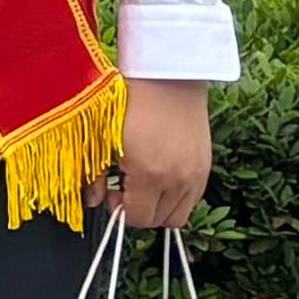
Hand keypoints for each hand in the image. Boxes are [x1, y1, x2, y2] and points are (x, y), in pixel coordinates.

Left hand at [105, 76, 214, 236]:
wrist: (166, 77)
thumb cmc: (128, 102)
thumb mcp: (102, 139)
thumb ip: (94, 176)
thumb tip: (92, 202)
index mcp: (148, 174)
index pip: (137, 218)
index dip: (120, 212)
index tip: (111, 194)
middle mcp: (177, 180)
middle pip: (158, 221)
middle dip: (138, 212)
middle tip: (125, 189)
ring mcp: (196, 174)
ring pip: (179, 215)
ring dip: (159, 208)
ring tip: (144, 184)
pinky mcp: (206, 166)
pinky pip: (193, 199)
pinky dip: (177, 197)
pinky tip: (161, 176)